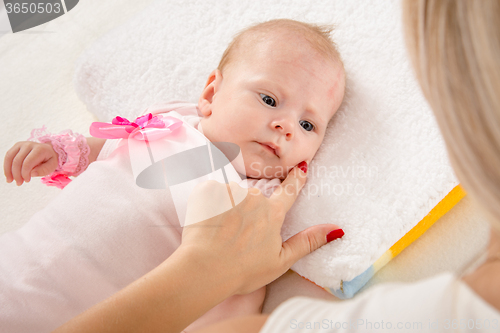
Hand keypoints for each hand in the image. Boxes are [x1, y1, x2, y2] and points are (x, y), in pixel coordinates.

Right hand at [4, 141, 58, 185]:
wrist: (48, 150)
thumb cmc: (49, 160)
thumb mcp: (52, 166)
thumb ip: (43, 170)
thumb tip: (31, 173)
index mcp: (40, 149)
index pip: (27, 163)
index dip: (24, 173)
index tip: (27, 180)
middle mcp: (29, 145)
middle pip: (17, 161)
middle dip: (16, 174)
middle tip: (19, 183)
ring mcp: (22, 144)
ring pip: (10, 157)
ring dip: (8, 171)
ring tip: (10, 180)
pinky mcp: (16, 146)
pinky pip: (8, 156)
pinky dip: (6, 166)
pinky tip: (8, 175)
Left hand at [180, 164, 342, 294]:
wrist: (204, 269)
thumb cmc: (242, 270)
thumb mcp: (281, 261)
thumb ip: (308, 241)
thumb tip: (336, 229)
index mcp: (272, 213)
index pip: (289, 189)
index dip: (296, 178)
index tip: (301, 166)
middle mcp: (254, 197)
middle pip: (254, 197)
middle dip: (248, 211)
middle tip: (237, 235)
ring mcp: (230, 192)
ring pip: (232, 195)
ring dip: (228, 208)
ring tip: (220, 232)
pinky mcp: (208, 191)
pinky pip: (212, 192)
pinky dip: (210, 205)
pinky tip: (208, 222)